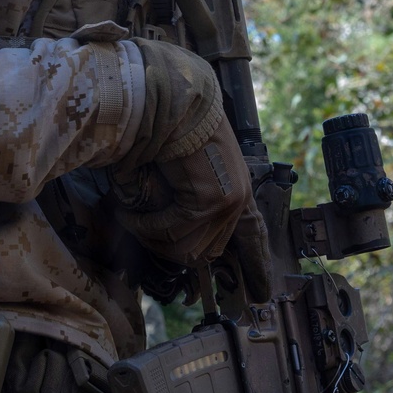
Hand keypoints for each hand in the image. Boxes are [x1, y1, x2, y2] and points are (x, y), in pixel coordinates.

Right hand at [111, 40, 270, 297]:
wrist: (167, 98)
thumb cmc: (166, 129)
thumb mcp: (181, 174)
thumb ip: (182, 206)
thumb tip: (176, 247)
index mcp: (235, 188)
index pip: (253, 237)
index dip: (255, 267)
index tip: (262, 295)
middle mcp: (238, 198)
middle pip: (203, 253)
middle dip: (165, 245)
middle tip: (137, 226)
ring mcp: (228, 202)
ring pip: (186, 249)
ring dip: (151, 235)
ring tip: (131, 212)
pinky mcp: (212, 202)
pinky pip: (172, 233)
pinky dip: (144, 225)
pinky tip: (130, 208)